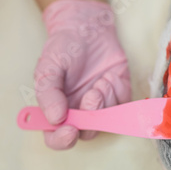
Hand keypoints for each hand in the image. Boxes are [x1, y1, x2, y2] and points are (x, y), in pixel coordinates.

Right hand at [35, 0, 130, 148]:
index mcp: (56, 110)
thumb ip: (48, 93)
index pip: (56, 137)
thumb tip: (55, 119)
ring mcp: (100, 106)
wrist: (88, 29)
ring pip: (107, 121)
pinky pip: (123, 105)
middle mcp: (78, 113)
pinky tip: (110, 76)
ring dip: (105, 101)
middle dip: (91, 118)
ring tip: (101, 80)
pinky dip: (118, 92)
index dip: (61, 140)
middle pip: (86, 133)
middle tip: (93, 95)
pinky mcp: (119, 95)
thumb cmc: (64, 48)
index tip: (69, 130)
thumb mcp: (49, 66)